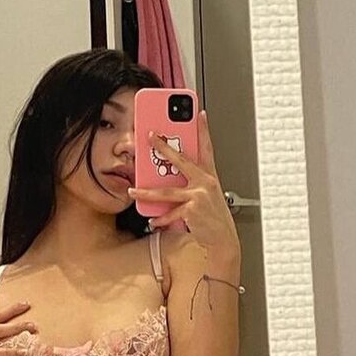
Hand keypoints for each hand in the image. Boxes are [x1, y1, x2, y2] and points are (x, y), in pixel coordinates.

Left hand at [128, 110, 239, 251]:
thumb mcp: (206, 196)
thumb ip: (190, 184)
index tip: (201, 114)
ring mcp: (199, 195)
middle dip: (163, 147)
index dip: (204, 130)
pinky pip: (171, 213)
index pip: (207, 148)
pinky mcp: (193, 209)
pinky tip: (152, 220)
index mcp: (209, 176)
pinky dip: (160, 219)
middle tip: (150, 136)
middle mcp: (205, 182)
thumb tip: (165, 179)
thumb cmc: (213, 218)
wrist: (223, 240)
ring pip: (166, 191)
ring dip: (146, 192)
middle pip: (181, 160)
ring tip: (133, 192)